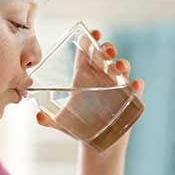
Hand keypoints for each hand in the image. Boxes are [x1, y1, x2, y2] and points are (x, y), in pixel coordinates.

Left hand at [35, 29, 144, 148]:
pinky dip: (136, 86)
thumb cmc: (78, 126)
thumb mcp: (61, 121)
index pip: (87, 52)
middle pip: (106, 56)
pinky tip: (135, 84)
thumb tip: (38, 116)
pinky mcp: (128, 100)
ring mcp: (116, 87)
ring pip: (122, 69)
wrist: (96, 142)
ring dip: (122, 64)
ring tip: (119, 67)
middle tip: (106, 51)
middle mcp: (101, 77)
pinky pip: (135, 90)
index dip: (90, 40)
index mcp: (83, 76)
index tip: (93, 32)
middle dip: (108, 48)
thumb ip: (48, 119)